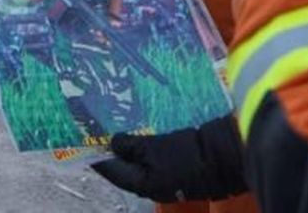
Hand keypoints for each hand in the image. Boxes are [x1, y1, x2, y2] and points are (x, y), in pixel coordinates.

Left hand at [91, 117, 246, 202]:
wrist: (223, 154)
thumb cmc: (187, 153)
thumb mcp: (154, 148)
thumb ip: (130, 146)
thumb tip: (113, 143)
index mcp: (143, 185)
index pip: (113, 171)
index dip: (98, 156)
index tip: (85, 140)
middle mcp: (153, 184)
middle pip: (126, 166)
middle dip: (114, 148)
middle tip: (102, 127)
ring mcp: (166, 175)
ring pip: (141, 159)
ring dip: (131, 143)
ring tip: (120, 122)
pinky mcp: (178, 164)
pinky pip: (155, 154)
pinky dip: (147, 141)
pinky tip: (144, 125)